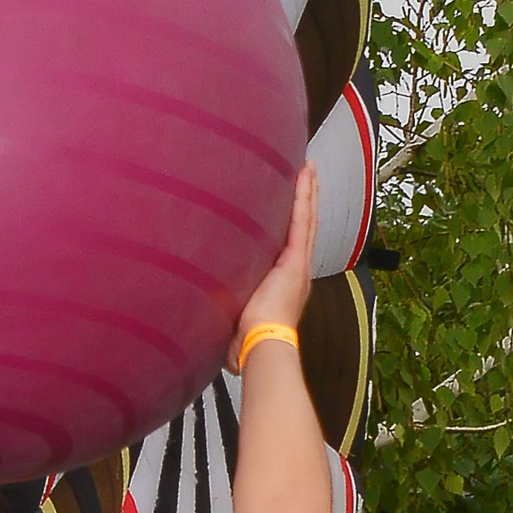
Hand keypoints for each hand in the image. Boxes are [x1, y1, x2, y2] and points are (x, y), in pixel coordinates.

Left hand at [236, 160, 319, 352]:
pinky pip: (302, 220)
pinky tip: (306, 175)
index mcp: (286, 282)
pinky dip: (305, 196)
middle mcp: (297, 270)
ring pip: (307, 218)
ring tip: (309, 169)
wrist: (262, 344)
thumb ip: (226, 312)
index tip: (293, 206)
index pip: (292, 245)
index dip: (295, 224)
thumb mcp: (236, 320)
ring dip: (308, 192)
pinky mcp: (295, 258)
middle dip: (306, 200)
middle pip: (305, 226)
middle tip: (308, 176)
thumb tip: (203, 318)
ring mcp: (299, 262)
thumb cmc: (250, 341)